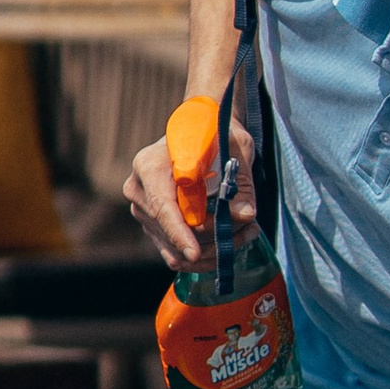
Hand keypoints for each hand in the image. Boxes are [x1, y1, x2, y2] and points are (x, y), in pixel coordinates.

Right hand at [125, 120, 253, 267]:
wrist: (203, 133)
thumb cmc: (216, 134)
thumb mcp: (234, 149)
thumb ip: (240, 183)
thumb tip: (245, 215)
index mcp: (149, 166)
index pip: (162, 206)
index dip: (178, 232)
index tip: (195, 253)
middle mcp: (139, 191)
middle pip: (172, 233)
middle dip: (212, 239)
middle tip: (250, 228)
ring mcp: (144, 212)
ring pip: (176, 250)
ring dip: (214, 249)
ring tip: (248, 231)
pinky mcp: (154, 228)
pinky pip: (176, 255)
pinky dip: (205, 254)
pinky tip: (232, 239)